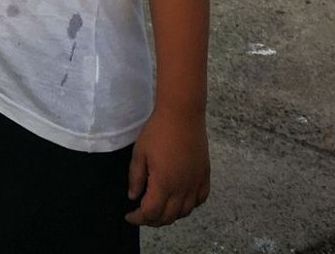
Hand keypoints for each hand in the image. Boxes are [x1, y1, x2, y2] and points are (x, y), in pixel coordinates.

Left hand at [125, 106, 209, 225]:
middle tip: (142, 214)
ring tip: (160, 207)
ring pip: (185, 211)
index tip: (129, 215)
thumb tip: (133, 197)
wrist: (182, 114)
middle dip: (153, 220)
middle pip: (168, 217)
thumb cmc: (157, 131)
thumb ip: (136, 177)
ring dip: (171, 215)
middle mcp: (182, 189)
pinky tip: (182, 200)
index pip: (150, 213)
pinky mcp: (205, 175)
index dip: (138, 218)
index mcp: (163, 184)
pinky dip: (190, 205)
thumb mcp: (139, 153)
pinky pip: (200, 199)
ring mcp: (196, 183)